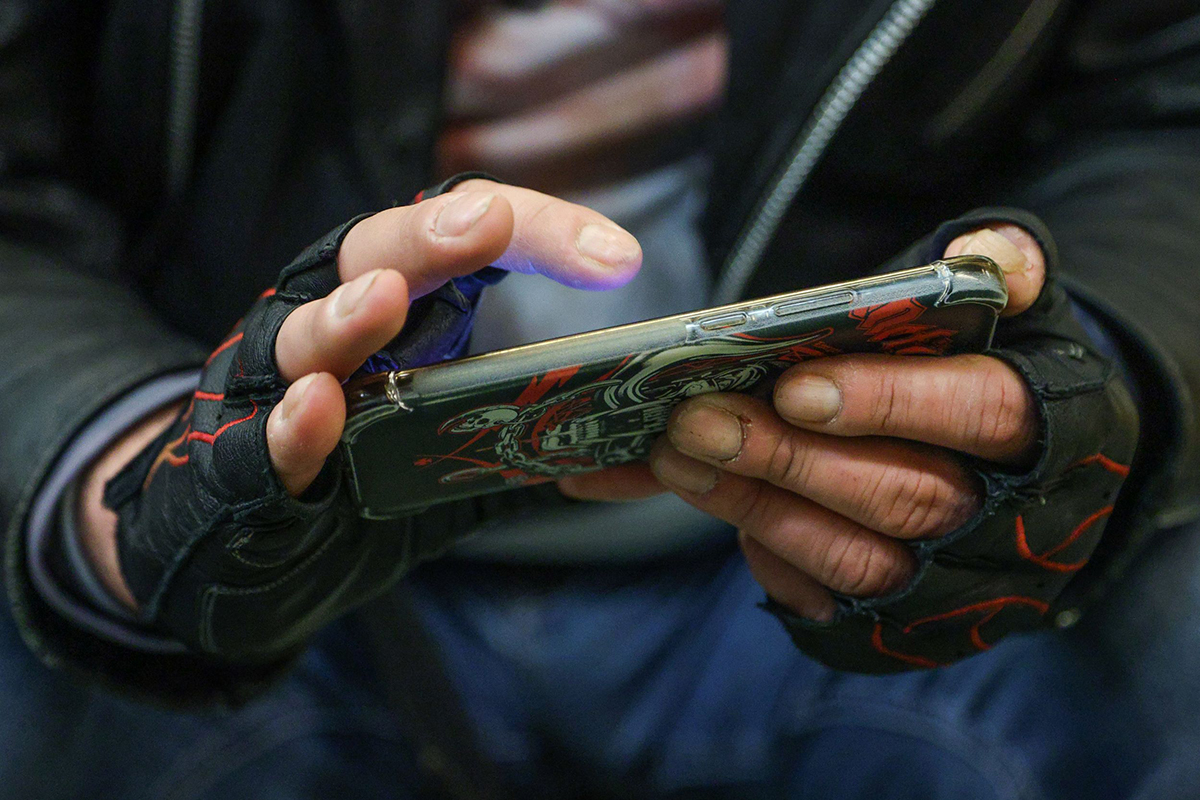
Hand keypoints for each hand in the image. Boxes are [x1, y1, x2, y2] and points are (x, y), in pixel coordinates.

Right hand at [81, 178, 640, 654]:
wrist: (231, 554)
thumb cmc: (349, 481)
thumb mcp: (448, 447)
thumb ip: (516, 435)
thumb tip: (617, 444)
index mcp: (395, 311)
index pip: (463, 244)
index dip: (535, 235)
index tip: (615, 259)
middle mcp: (329, 328)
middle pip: (373, 256)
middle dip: (429, 238)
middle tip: (486, 224)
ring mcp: (274, 391)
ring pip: (303, 335)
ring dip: (347, 317)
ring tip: (387, 298)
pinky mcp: (235, 465)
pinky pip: (260, 439)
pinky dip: (290, 426)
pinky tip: (318, 408)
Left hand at [562, 216, 1135, 670]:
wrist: (1007, 466)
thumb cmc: (986, 372)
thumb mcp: (1010, 314)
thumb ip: (1001, 270)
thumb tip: (983, 254)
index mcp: (1052, 425)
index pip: (982, 415)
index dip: (890, 402)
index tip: (794, 387)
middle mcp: (1010, 519)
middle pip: (902, 498)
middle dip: (790, 459)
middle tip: (697, 419)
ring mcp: (955, 582)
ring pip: (855, 559)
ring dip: (757, 505)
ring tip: (678, 455)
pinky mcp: (898, 622)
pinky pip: (825, 599)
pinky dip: (762, 550)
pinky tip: (709, 496)